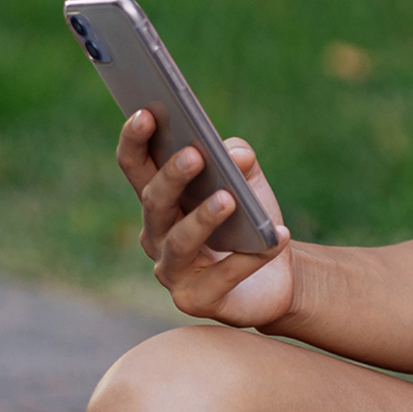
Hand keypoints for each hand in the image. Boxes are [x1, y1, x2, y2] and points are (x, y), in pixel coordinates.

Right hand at [117, 109, 293, 327]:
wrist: (276, 274)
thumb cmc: (250, 219)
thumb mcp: (249, 181)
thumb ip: (239, 160)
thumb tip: (235, 154)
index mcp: (160, 198)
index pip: (136, 166)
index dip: (135, 140)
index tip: (146, 111)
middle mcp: (155, 234)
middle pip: (154, 202)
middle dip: (172, 176)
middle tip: (195, 154)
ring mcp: (171, 271)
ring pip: (179, 242)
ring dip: (204, 218)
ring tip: (230, 199)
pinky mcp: (196, 299)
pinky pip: (220, 277)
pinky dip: (249, 258)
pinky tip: (277, 239)